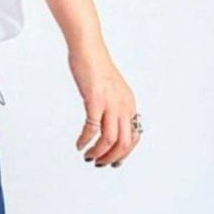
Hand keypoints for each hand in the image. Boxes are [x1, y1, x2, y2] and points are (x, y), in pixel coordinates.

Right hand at [69, 42, 139, 167]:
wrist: (89, 51)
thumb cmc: (97, 68)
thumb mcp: (113, 91)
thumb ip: (114, 107)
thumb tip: (108, 124)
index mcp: (129, 105)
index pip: (134, 136)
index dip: (124, 153)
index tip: (113, 161)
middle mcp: (123, 106)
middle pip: (124, 143)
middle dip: (111, 158)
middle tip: (99, 163)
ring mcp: (110, 104)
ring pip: (110, 140)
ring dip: (98, 153)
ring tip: (88, 156)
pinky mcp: (95, 101)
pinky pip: (92, 129)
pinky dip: (85, 140)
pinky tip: (79, 144)